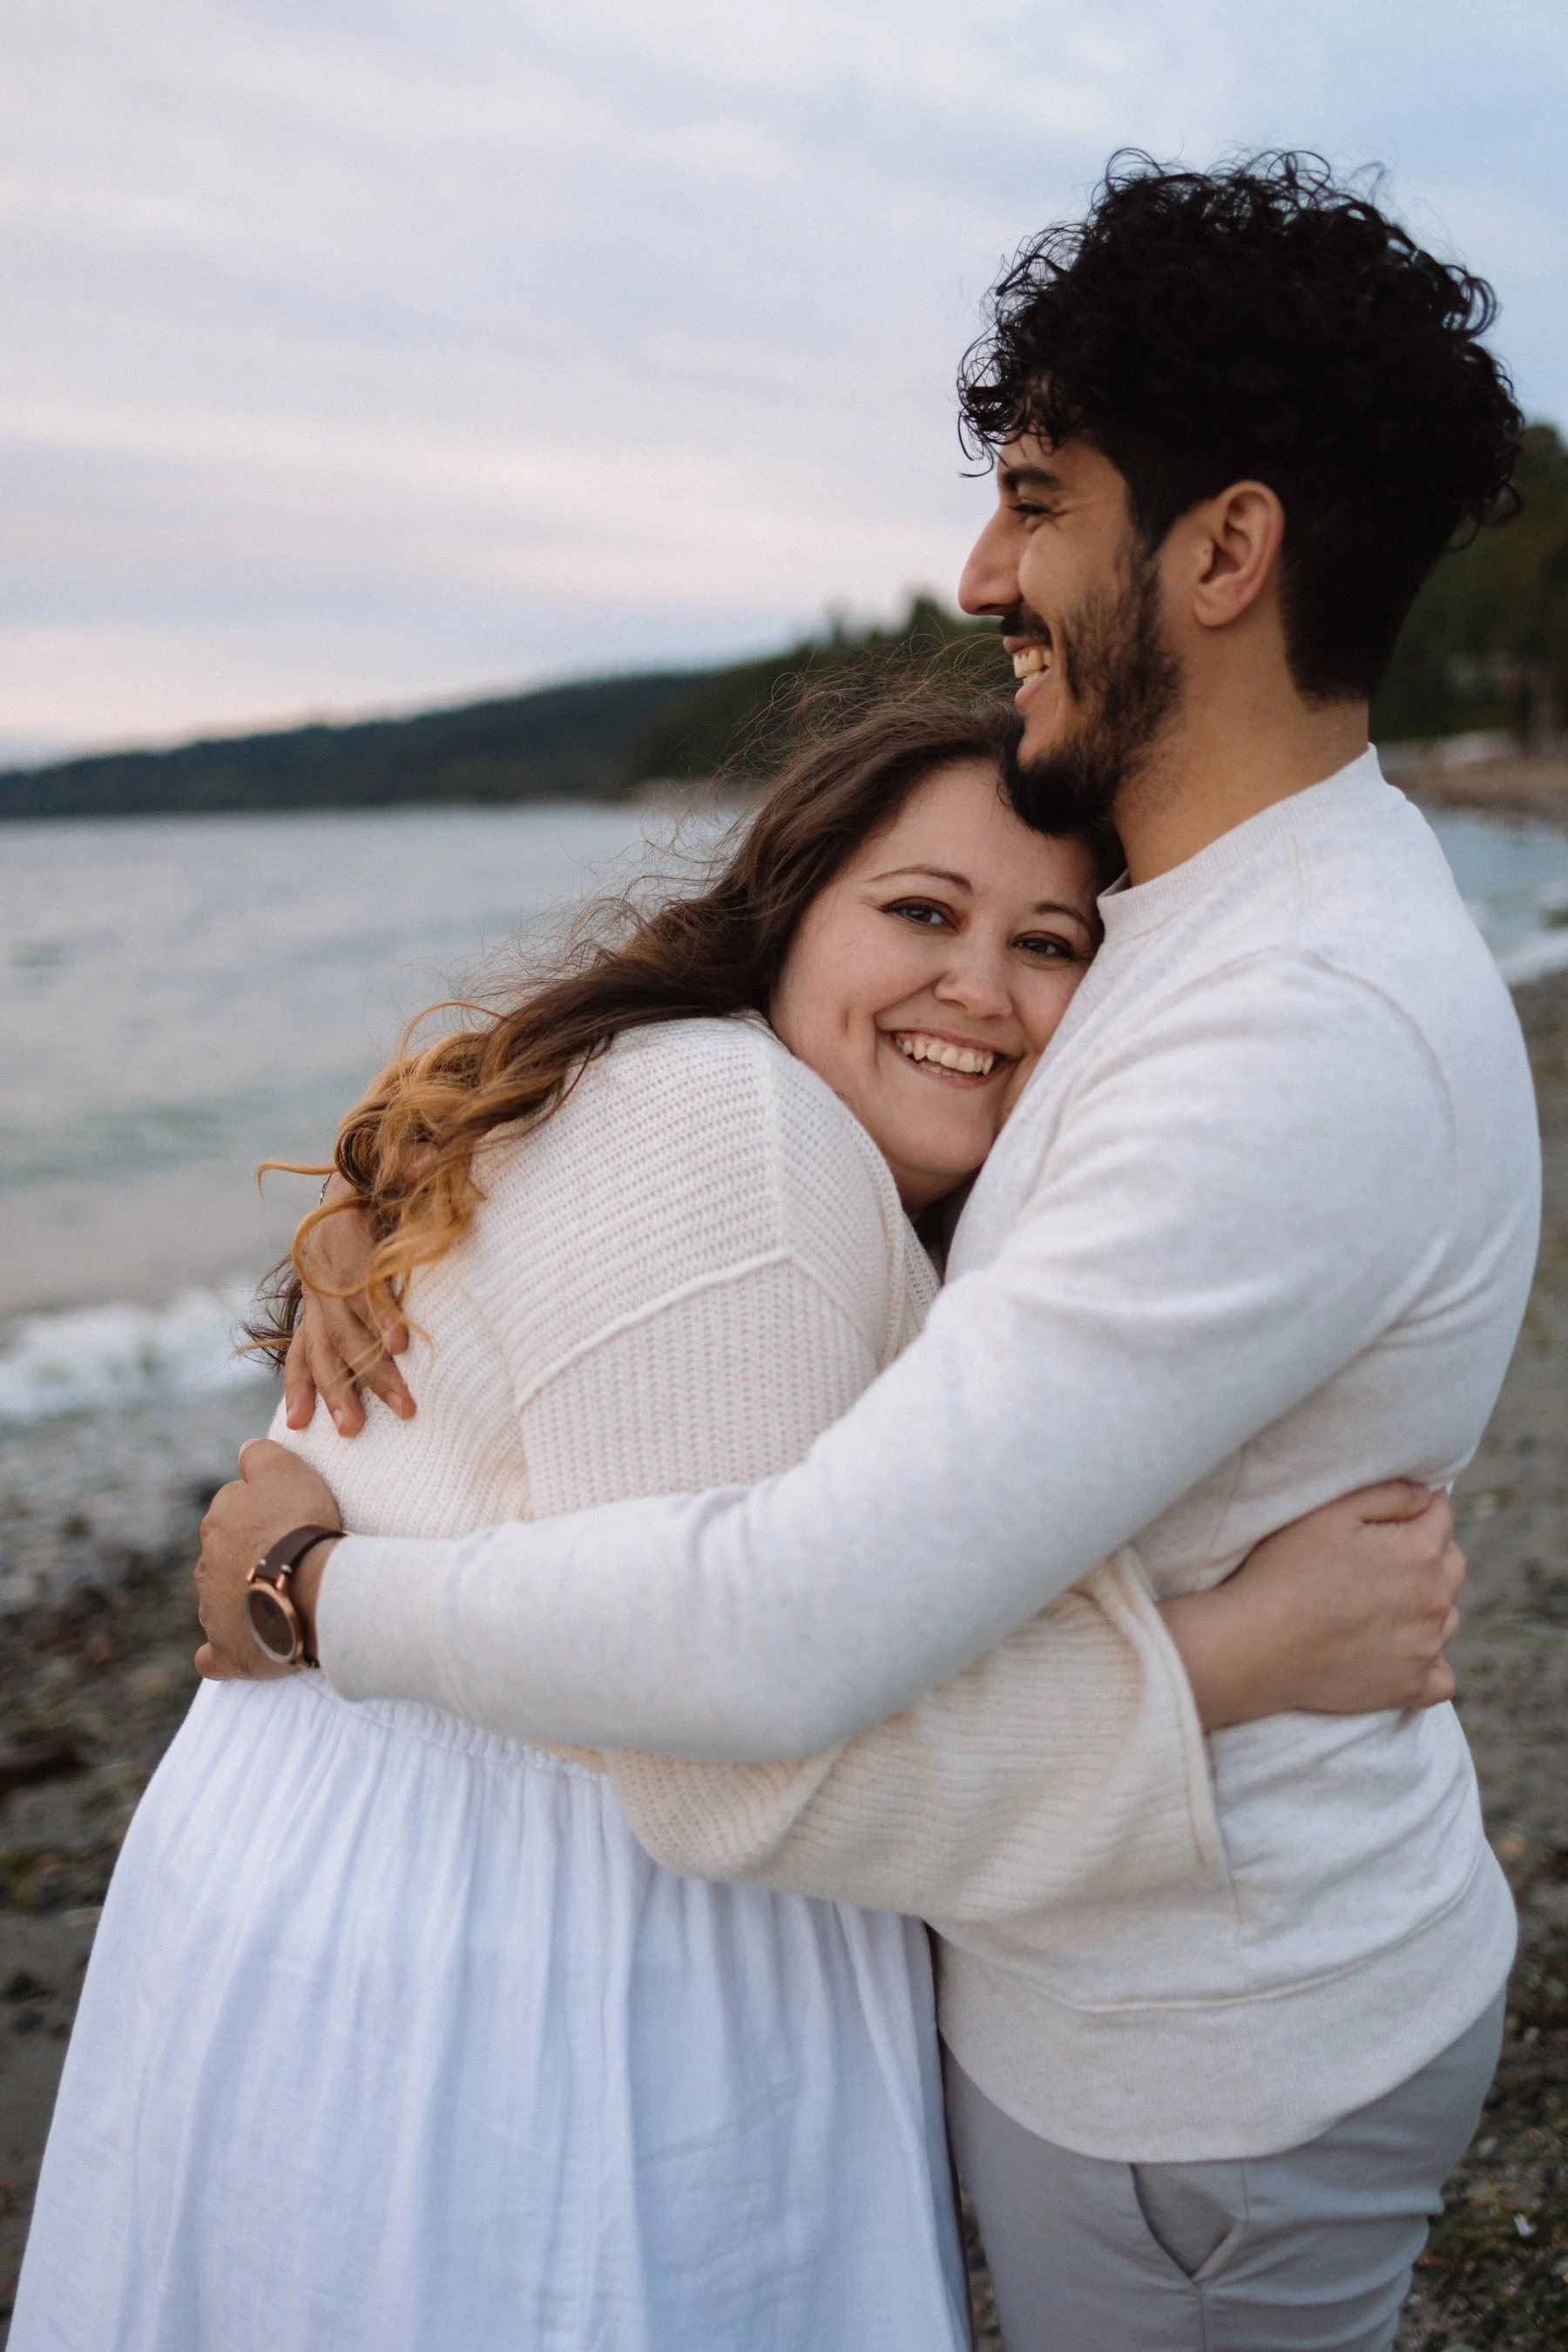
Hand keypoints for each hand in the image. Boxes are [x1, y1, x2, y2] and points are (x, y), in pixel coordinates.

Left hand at [194, 1440, 341, 1679]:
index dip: (260, 1517)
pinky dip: (223, 1653)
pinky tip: (243, 1647)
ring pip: (220, 1603)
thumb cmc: (299, 1524)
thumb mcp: (284, 1469)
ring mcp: (212, 1612)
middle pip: (223, 1560)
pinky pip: (215, 1657)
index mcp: (217, 1523)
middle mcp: (206, 1566)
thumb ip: (260, 1456)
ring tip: (281, 1603)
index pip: (230, 1514)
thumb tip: (244, 1451)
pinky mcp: (226, 1652)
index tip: (287, 1523)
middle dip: (245, 1561)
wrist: (307, 1585)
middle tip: (286, 1563)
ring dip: (241, 1602)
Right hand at [285, 1175, 413, 1436]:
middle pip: (344, 1326)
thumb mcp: (400, 1163)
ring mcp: (313, 1295)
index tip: (403, 1341)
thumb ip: (413, 1161)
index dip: (379, 1309)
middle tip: (405, 1408)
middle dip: (372, 1369)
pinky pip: (300, 1352)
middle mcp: (319, 1268)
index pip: (359, 1277)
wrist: (352, 1182)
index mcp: (340, 1232)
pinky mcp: (313, 1313)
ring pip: (322, 1348)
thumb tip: (432, 1154)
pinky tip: (300, 1422)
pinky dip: (299, 1386)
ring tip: (353, 1431)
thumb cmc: (385, 1179)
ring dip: (337, 1390)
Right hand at [1162, 1481, 1462, 1731]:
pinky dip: (1429, 1665)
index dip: (1416, 1508)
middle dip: (1430, 1552)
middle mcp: (1435, 1601)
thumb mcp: (1330, 1512)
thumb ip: (1389, 1494)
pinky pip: (1441, 1678)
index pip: (1441, 1514)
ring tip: (1380, 1604)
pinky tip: (1401, 1653)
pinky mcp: (1410, 1688)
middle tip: (1382, 1557)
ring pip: (1448, 1617)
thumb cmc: (1286, 1571)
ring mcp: (1426, 1649)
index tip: (1388, 1515)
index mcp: (1420, 1552)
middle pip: (1453, 1564)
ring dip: (1427, 1605)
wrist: (1256, 1645)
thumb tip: (1427, 1495)